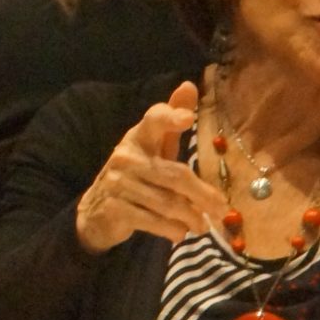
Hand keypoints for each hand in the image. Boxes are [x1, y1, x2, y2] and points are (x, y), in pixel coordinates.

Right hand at [73, 80, 217, 254]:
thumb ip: (172, 119)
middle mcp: (125, 156)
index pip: (154, 121)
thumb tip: (190, 85)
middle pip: (174, 175)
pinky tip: (180, 233)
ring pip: (167, 202)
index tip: (187, 119)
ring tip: (203, 225)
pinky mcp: (115, 209)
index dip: (169, 118)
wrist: (97, 210)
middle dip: (202, 195)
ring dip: (190, 217)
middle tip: (222, 209)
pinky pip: (152, 221)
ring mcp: (118, 183)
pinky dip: (171, 229)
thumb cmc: (137, 174)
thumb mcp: (155, 147)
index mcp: (138, 137)